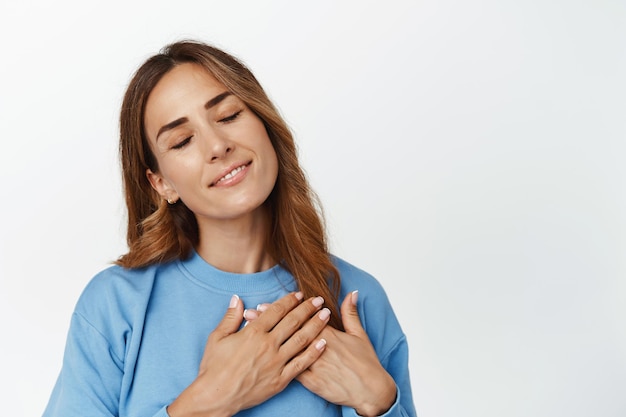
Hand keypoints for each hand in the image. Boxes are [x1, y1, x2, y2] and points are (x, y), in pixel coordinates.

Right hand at [167, 292, 329, 416]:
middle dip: (307, 309)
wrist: (216, 396)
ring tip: (326, 315)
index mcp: (253, 333)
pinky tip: (323, 343)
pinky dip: (314, 352)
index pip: (276, 311)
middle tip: (318, 300)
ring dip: (315, 325)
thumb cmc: (213, 367)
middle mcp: (267, 345)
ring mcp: (276, 362)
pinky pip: (301, 363)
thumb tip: (237, 298)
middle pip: (293, 322)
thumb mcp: (217, 337)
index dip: (289, 301)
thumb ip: (231, 317)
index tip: (299, 294)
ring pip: (301, 339)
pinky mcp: (280, 379)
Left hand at [246, 291, 397, 415]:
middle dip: (269, 321)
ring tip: (251, 331)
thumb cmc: (366, 363)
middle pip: (289, 331)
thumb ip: (351, 313)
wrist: (370, 390)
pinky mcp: (312, 382)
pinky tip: (262, 356)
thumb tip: (352, 293)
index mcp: (328, 335)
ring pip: (286, 349)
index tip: (265, 304)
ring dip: (268, 339)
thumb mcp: (360, 335)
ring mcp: (314, 366)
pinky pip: (291, 371)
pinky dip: (275, 362)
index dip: (282, 311)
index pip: (300, 318)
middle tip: (251, 312)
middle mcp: (318, 348)